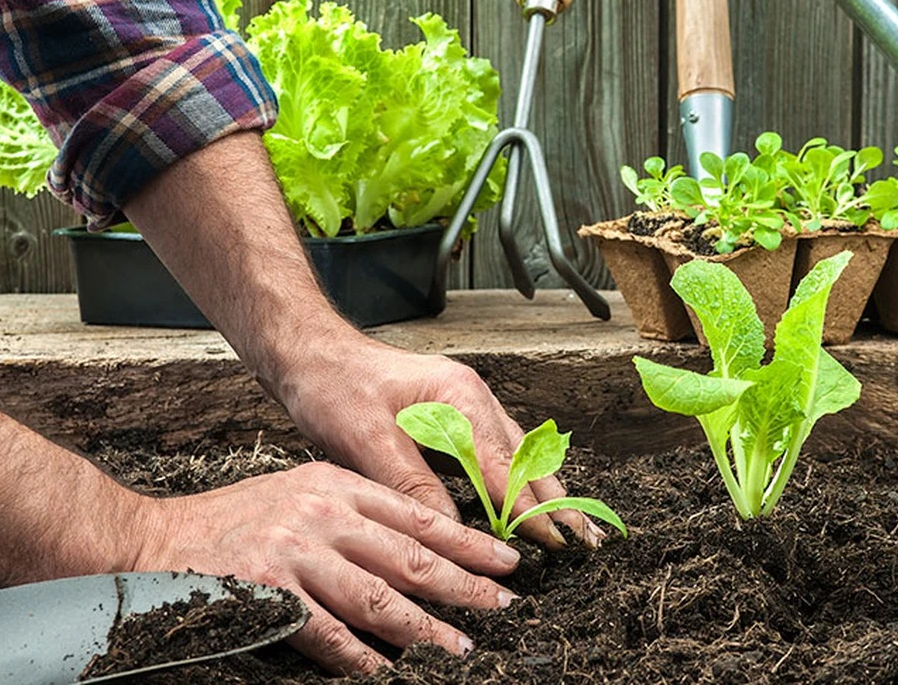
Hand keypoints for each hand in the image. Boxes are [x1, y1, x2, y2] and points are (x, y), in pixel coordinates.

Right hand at [135, 460, 519, 673]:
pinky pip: (327, 634)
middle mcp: (322, 514)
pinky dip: (361, 656)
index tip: (504, 560)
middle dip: (463, 584)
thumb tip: (415, 549)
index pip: (417, 514)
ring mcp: (295, 554)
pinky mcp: (267, 594)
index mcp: (336, 485)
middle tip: (503, 605)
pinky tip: (386, 671)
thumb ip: (354, 513)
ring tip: (460, 647)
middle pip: (409, 555)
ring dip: (424, 628)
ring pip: (378, 597)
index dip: (466, 541)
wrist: (155, 540)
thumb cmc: (236, 520)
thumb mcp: (301, 492)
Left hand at [278, 327, 604, 549]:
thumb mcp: (365, 439)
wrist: (312, 354)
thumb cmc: (334, 387)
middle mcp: (472, 398)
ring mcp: (467, 404)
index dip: (530, 508)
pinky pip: (498, 451)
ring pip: (518, 453)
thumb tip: (450, 531)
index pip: (504, 466)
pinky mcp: (454, 414)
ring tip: (571, 527)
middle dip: (556, 500)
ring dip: (543, 491)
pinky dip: (518, 479)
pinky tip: (528, 501)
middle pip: (526, 457)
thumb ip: (411, 484)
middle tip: (586, 541)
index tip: (554, 542)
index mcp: (459, 397)